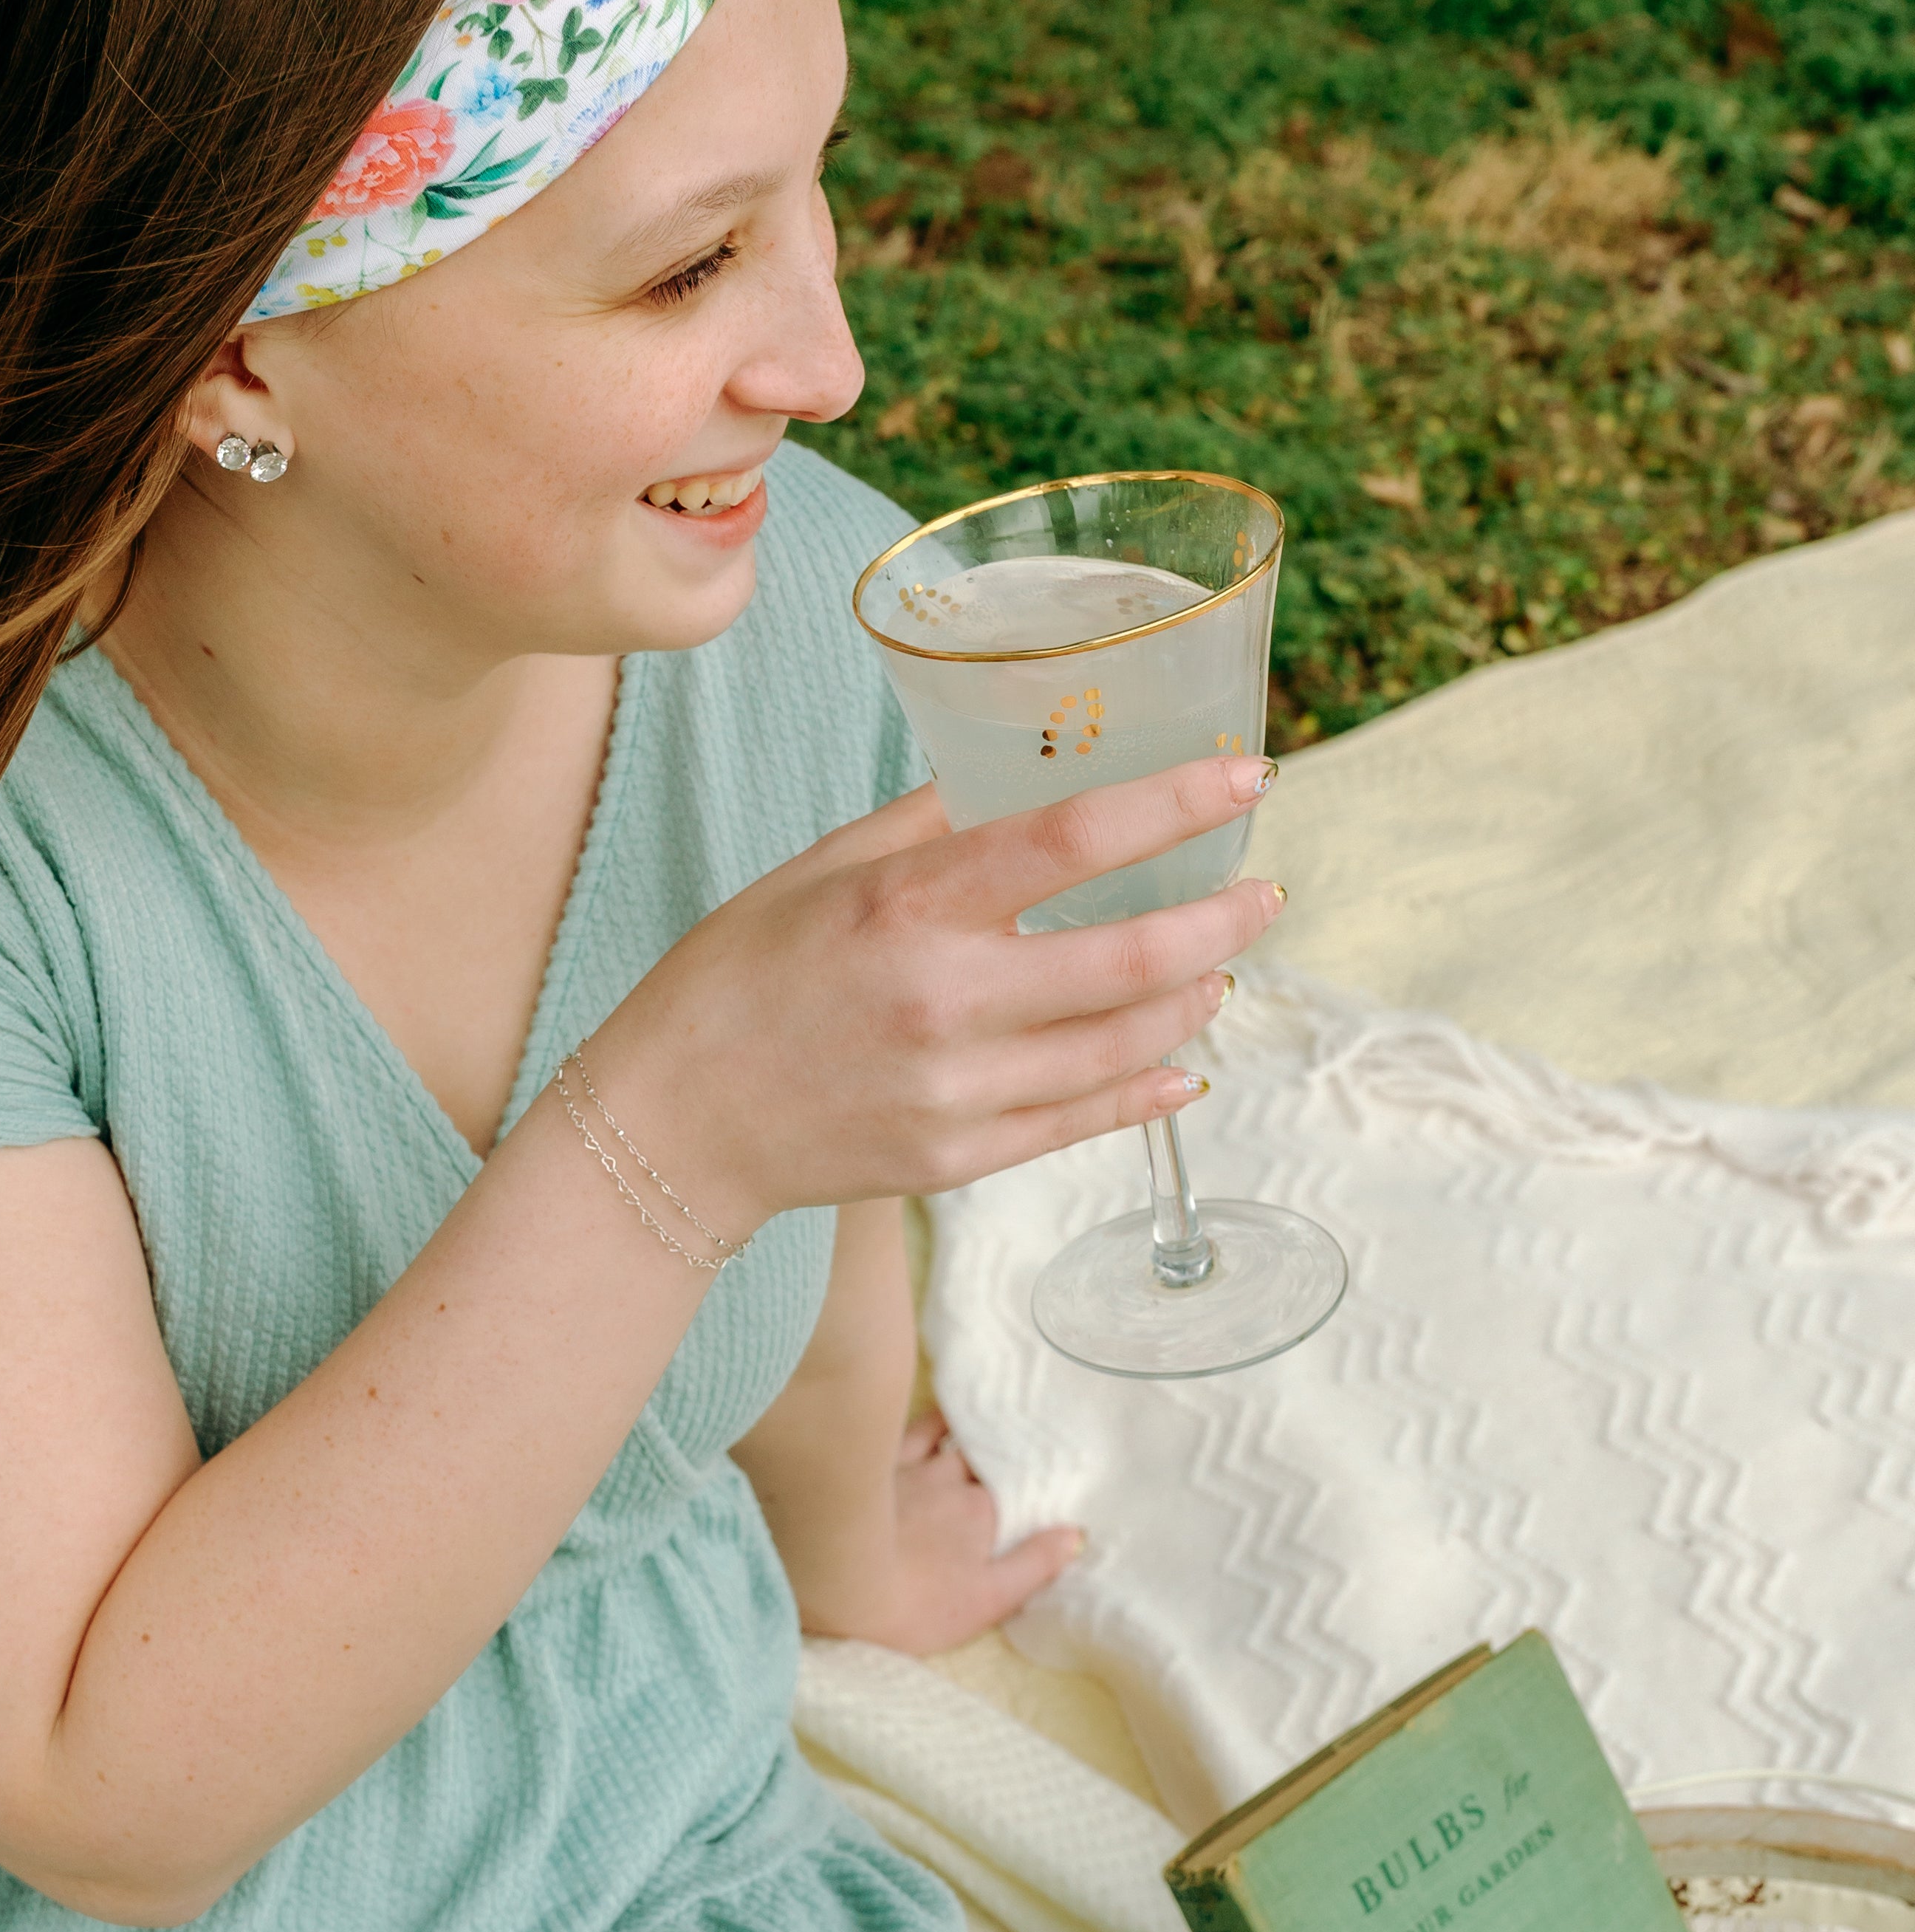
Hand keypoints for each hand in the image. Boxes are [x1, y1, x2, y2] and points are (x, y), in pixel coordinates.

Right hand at [592, 755, 1282, 1232]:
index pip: (1073, 839)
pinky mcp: (955, 1159)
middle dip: (1219, 919)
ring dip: (1191, 999)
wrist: (671, 1123)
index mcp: (906, 906)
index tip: (1246, 778)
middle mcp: (942, 1000)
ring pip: (1123, 1045)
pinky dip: (1145, 1087)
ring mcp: (954, 1091)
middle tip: (1261, 894)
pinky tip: (1180, 1061)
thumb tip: (1029, 772)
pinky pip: (1081, 1121)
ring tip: (1216, 969)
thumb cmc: (737, 975)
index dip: (1176, 804)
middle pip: (1129, 957)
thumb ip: (931, 823)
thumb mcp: (821, 870)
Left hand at [798, 1406, 1080, 1654]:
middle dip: (995, 1455)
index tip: (1033, 1477)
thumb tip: (1075, 1535)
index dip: (1022, 1486)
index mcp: (982, 1515)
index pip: (1012, 1492)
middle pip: (981, 1462)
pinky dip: (926, 1418)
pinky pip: (905, 1429)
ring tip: (979, 1419)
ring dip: (964, 1431)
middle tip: (1008, 1443)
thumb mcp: (987, 1600)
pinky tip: (933, 1408)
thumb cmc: (915, 1604)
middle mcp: (951, 1482)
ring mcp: (910, 1468)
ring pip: (946, 1438)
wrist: (834, 1579)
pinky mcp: (870, 1464)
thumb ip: (1034, 1566)